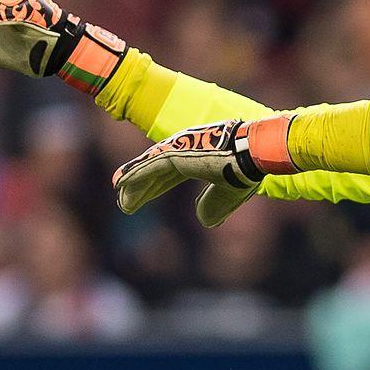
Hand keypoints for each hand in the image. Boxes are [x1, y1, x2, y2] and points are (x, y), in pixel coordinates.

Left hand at [112, 120, 263, 227]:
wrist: (251, 153)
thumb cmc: (246, 170)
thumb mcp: (229, 194)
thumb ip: (216, 205)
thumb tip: (204, 220)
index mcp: (199, 157)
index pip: (170, 174)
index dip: (154, 187)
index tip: (139, 199)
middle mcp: (186, 149)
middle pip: (157, 172)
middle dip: (142, 188)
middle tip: (126, 203)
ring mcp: (179, 149)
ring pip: (149, 169)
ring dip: (132, 183)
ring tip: (118, 193)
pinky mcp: (175, 153)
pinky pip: (149, 166)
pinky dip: (133, 175)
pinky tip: (119, 184)